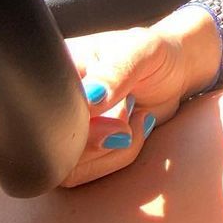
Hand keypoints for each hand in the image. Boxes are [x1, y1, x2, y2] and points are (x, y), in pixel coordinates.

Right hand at [60, 18, 204, 187]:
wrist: (176, 74)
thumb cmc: (157, 54)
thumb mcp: (142, 50)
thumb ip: (117, 71)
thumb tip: (91, 97)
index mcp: (59, 69)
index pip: (46, 105)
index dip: (75, 115)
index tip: (108, 103)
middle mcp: (56, 104)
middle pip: (52, 143)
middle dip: (97, 136)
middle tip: (129, 112)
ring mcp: (67, 130)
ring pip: (69, 166)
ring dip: (112, 148)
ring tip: (135, 114)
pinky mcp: (83, 152)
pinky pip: (89, 173)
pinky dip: (120, 155)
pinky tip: (138, 126)